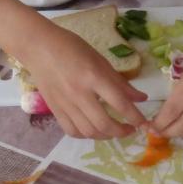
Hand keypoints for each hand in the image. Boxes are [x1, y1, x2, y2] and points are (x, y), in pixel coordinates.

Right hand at [16, 25, 146, 138]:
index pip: (120, 104)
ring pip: (89, 132)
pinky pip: (72, 131)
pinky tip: (93, 130)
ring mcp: (66, 104)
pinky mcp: (55, 110)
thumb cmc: (72, 48)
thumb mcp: (100, 60)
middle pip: (104, 124)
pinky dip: (86, 135)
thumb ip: (120, 82)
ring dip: (106, 136)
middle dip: (122, 132)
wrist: (38, 47)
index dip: (135, 117)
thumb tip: (141, 98)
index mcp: (93, 77)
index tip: (143, 123)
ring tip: (114, 131)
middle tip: (130, 129)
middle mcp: (79, 94)